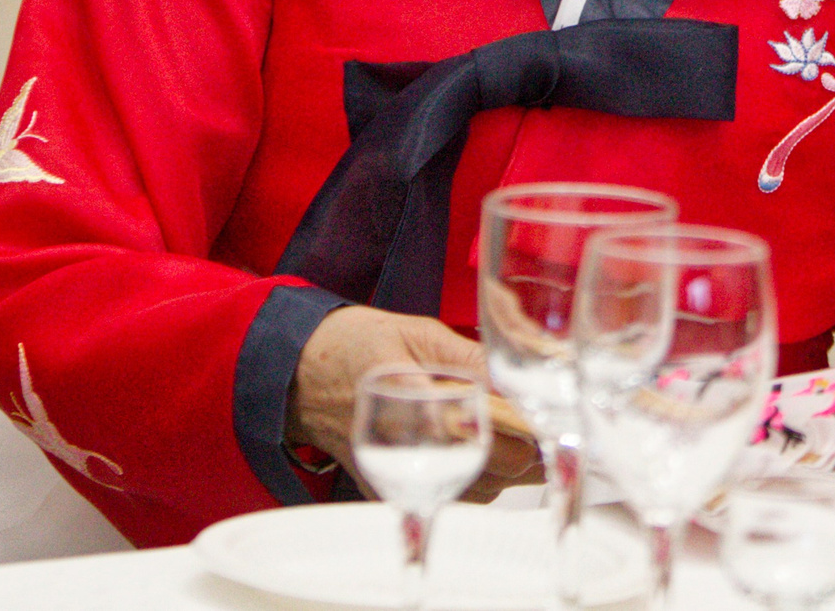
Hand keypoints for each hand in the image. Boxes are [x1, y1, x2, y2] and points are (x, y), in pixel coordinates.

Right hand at [289, 305, 541, 496]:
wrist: (296, 373)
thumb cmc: (356, 346)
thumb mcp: (416, 334)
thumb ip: (467, 357)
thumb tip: (514, 372)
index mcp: (411, 402)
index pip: (481, 435)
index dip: (519, 428)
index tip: (538, 415)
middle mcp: (402, 448)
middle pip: (486, 469)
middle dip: (518, 447)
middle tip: (527, 420)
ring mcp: (395, 475)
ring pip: (474, 491)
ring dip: (499, 468)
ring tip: (503, 432)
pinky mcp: (390, 490)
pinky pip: (448, 499)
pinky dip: (473, 482)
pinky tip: (473, 451)